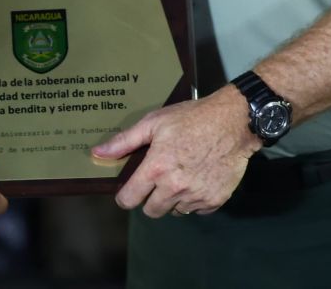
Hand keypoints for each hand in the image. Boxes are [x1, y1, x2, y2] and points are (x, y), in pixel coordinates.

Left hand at [91, 87, 259, 217]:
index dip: (125, 196)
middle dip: (150, 199)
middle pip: (152, 211)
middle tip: (157, 181)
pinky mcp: (215, 200)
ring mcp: (196, 196)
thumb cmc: (191, 118)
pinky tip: (198, 180)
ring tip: (180, 177)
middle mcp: (174, 187)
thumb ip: (125, 141)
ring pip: (175, 211)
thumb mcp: (154, 123)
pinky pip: (197, 210)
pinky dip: (194, 200)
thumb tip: (97, 154)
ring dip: (173, 200)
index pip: (130, 199)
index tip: (129, 191)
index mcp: (156, 169)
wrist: (233, 122)